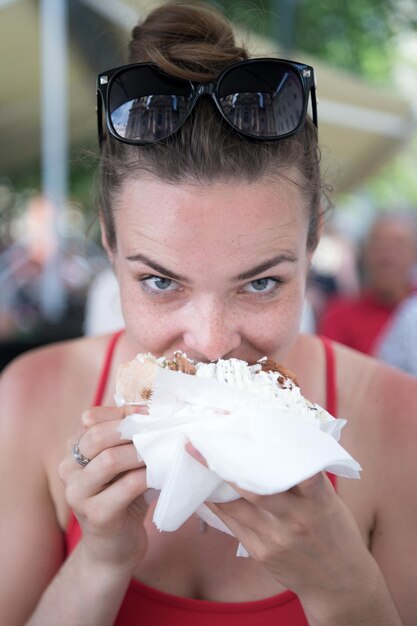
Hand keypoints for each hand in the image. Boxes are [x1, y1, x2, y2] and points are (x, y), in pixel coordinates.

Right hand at [59, 406, 148, 572]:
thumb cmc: (123, 497)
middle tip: (158, 429)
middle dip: (131, 429)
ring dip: (141, 452)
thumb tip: (155, 410)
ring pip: (109, 460)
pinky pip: (127, 486)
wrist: (114, 548)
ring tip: (163, 449)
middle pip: (96, 435)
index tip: (149, 413)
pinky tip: (163, 473)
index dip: (121, 412)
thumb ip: (127, 438)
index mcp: (72, 451)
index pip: (90, 418)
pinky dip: (149, 475)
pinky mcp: (96, 515)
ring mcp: (78, 494)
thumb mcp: (121, 463)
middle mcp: (68, 469)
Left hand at [186, 442, 379, 619]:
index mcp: (318, 501)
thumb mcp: (329, 501)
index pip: (300, 472)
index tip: (250, 432)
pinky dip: (218, 505)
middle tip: (205, 444)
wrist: (340, 582)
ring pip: (235, 507)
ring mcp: (276, 539)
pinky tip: (207, 491)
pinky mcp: (261, 553)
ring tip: (197, 462)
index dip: (278, 453)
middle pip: (255, 490)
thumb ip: (306, 477)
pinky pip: (233, 524)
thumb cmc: (334, 532)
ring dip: (213, 485)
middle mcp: (296, 519)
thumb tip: (276, 445)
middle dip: (225, 466)